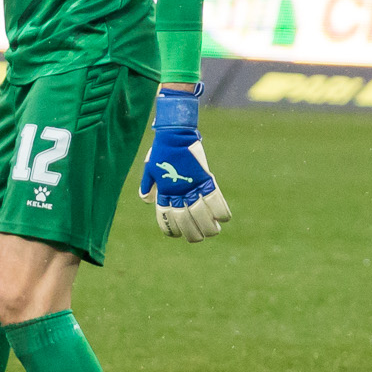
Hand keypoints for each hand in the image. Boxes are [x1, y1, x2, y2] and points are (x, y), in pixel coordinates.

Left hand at [138, 86, 230, 242]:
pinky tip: (224, 218)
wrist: (175, 133)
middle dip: (193, 234)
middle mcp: (178, 192)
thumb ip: (148, 186)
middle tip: (199, 238)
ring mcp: (192, 186)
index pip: (166, 218)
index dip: (172, 230)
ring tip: (213, 231)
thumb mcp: (150, 169)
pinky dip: (221, 211)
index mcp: (164, 192)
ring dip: (208, 227)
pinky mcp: (205, 178)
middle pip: (185, 220)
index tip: (179, 235)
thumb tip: (147, 200)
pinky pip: (215, 199)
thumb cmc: (162, 150)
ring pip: (201, 214)